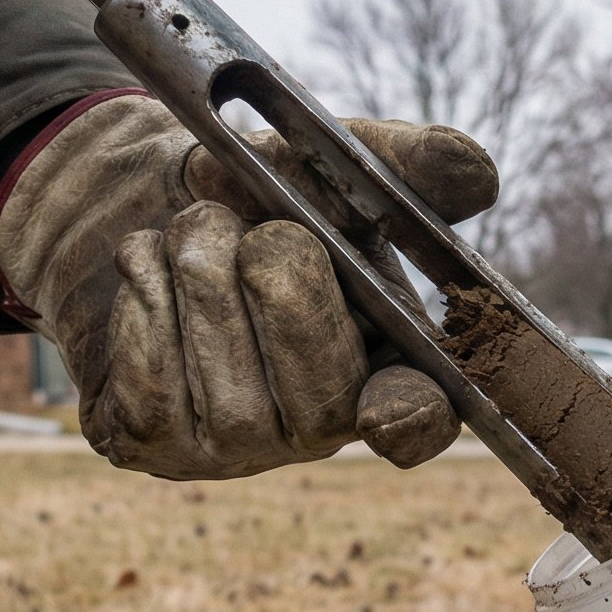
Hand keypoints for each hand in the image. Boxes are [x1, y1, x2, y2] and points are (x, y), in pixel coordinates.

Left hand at [0, 95, 497, 478]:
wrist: (135, 195)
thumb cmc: (251, 194)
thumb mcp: (329, 166)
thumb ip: (403, 166)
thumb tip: (475, 174)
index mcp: (383, 362)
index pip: (420, 420)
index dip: (409, 419)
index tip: (384, 412)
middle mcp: (315, 424)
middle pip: (316, 371)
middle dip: (271, 264)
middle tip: (246, 228)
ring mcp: (231, 445)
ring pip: (223, 360)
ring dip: (195, 261)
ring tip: (191, 236)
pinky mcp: (148, 442)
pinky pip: (149, 371)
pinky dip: (143, 287)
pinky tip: (144, 270)